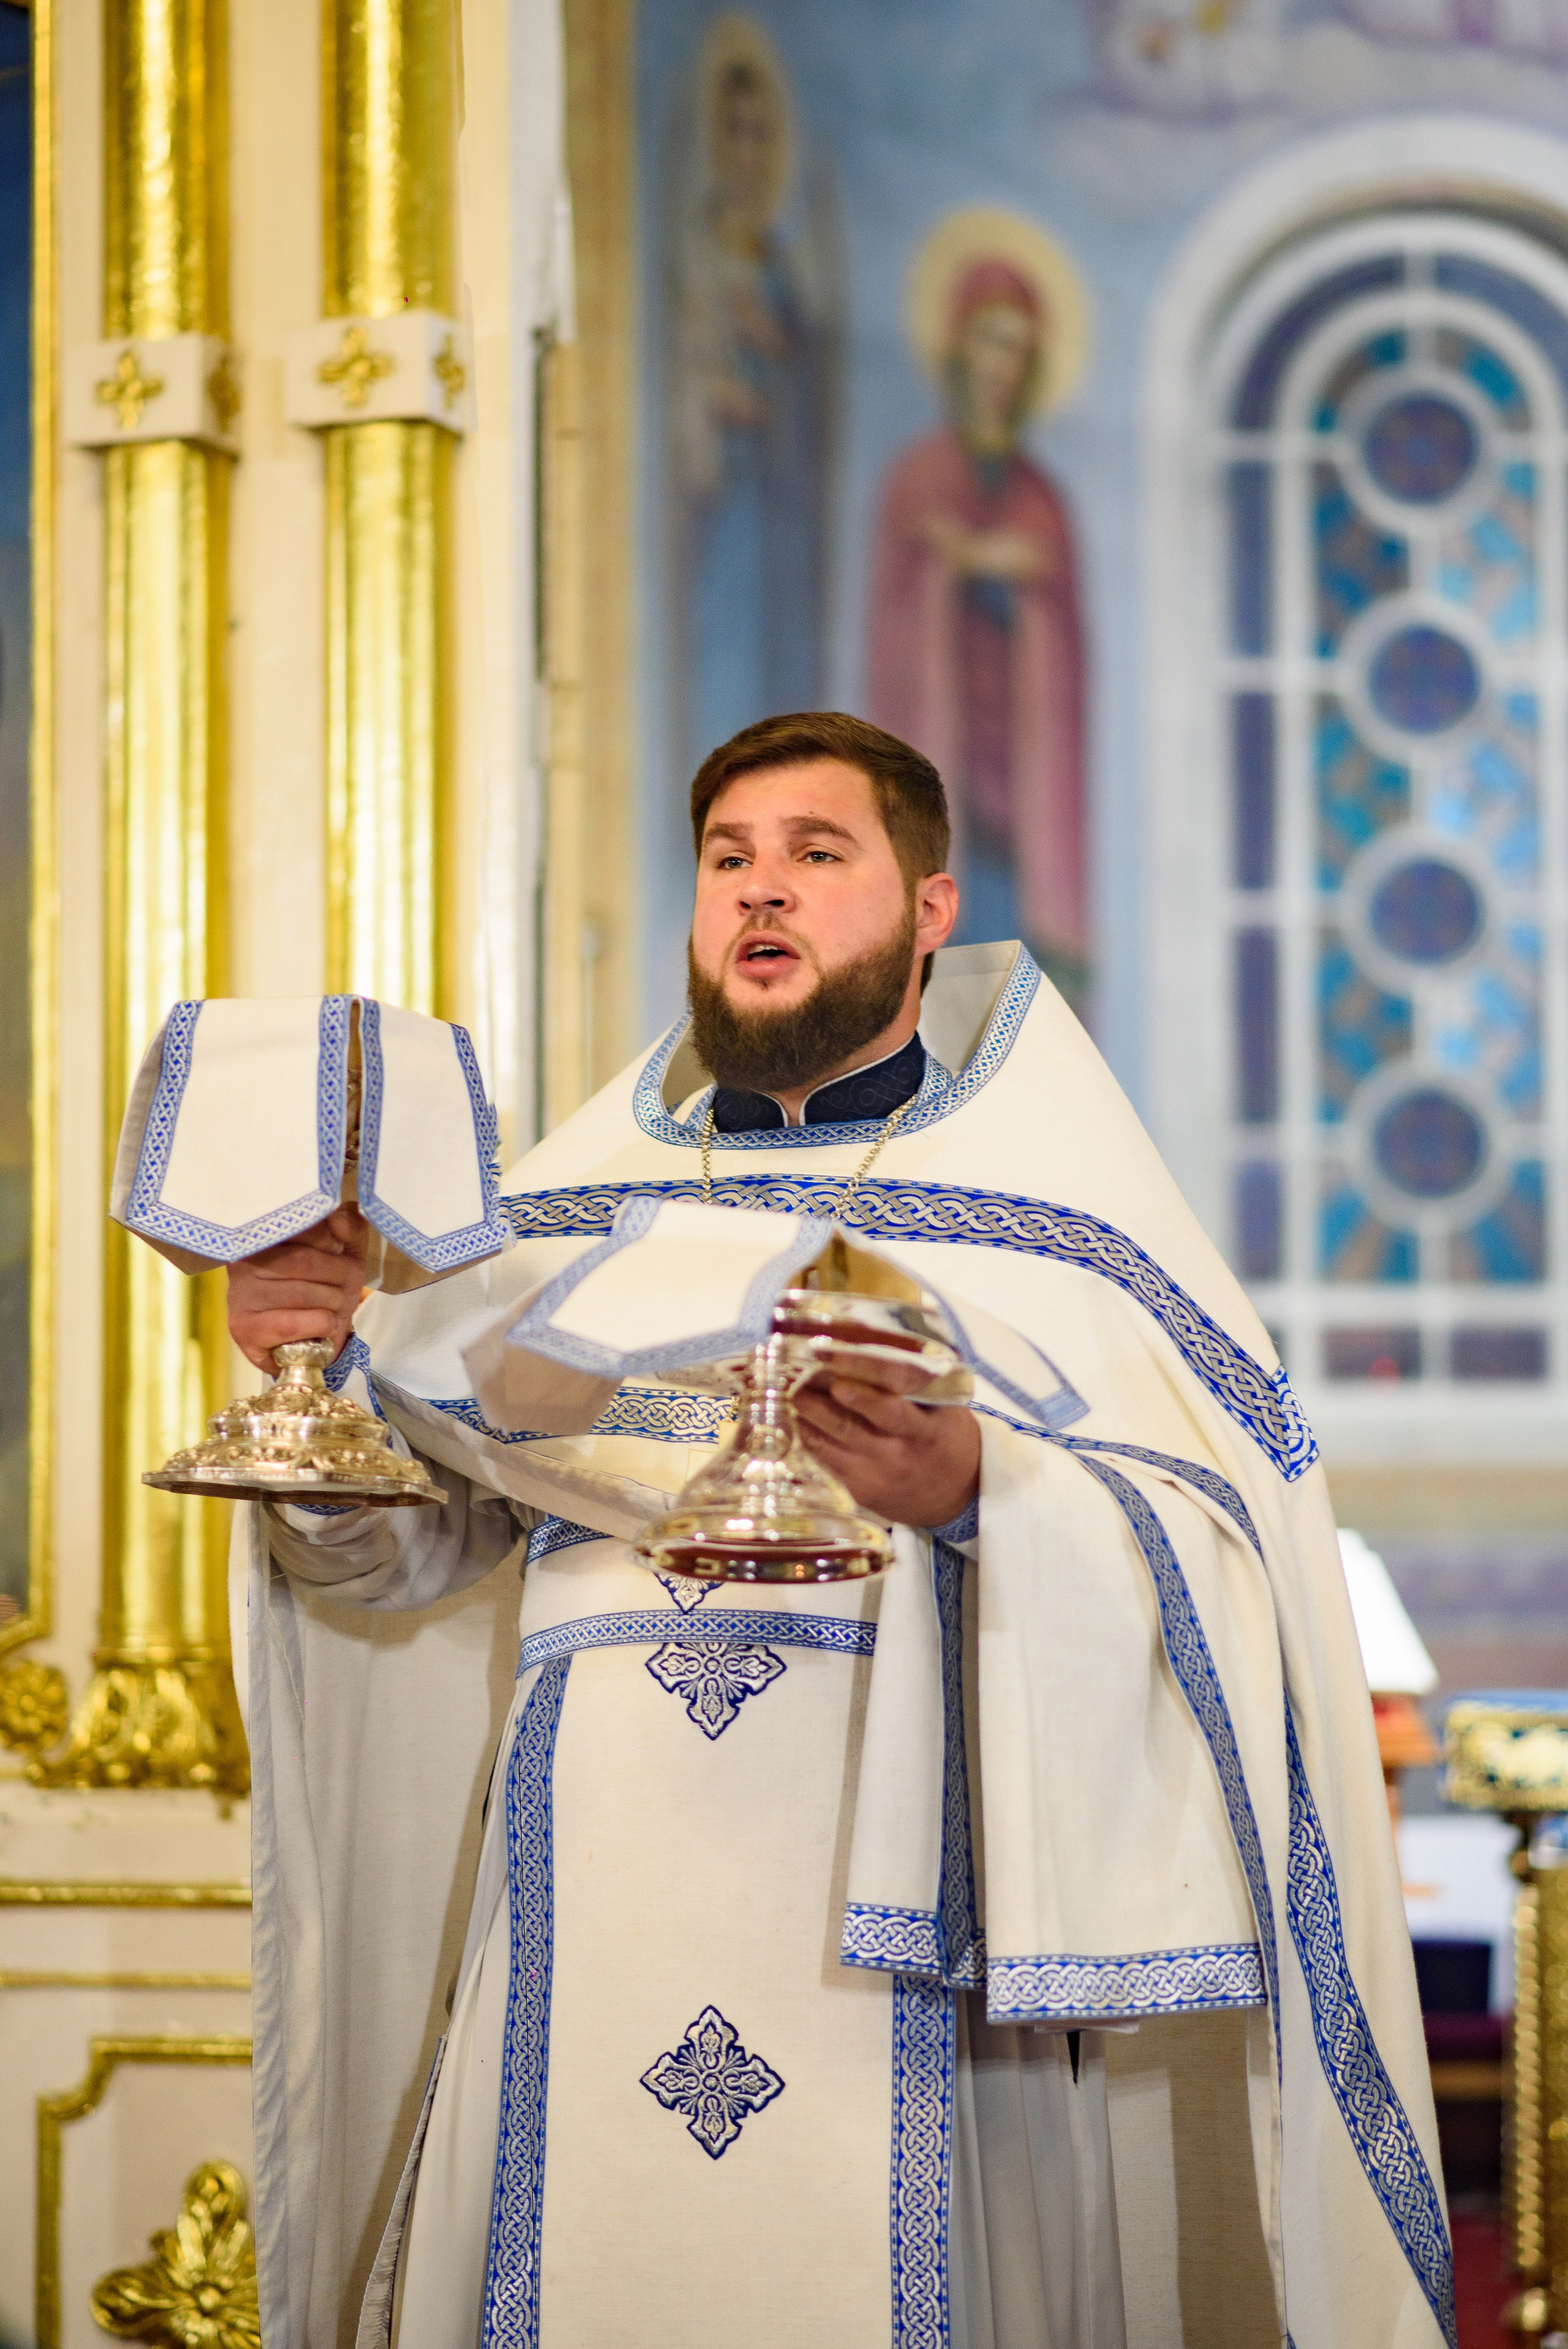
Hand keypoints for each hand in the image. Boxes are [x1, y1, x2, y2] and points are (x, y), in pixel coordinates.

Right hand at [226, 1203, 368, 1372]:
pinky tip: (326, 1324)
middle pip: (302, 1261)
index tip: (338, 1253)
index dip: (330, 1241)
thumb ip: (349, 1226)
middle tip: (344, 1285)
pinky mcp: (243, 1328)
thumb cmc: (327, 1285)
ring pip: (298, 1294)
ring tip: (335, 1305)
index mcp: (264, 1234)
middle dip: (337, 1275)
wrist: (316, 1337)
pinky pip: (288, 1324)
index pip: (299, 1227)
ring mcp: (238, 1295)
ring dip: (332, 1301)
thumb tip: (339, 1219)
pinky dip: (320, 1324)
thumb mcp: (346, 1250)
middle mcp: (242, 1261)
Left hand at [793, 1377, 979, 1528]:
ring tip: (791, 1393)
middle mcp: (898, 1456)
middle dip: (816, 1401)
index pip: (889, 1408)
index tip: (833, 1368)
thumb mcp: (946, 1409)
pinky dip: (810, 1438)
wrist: (959, 1495)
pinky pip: (826, 1461)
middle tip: (796, 1378)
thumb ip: (916, 1386)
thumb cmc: (948, 1439)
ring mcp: (876, 1477)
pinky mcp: (860, 1492)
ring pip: (828, 1444)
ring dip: (805, 1417)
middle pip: (848, 1425)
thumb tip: (872, 1347)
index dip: (860, 1388)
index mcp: (925, 1432)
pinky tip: (801, 1420)